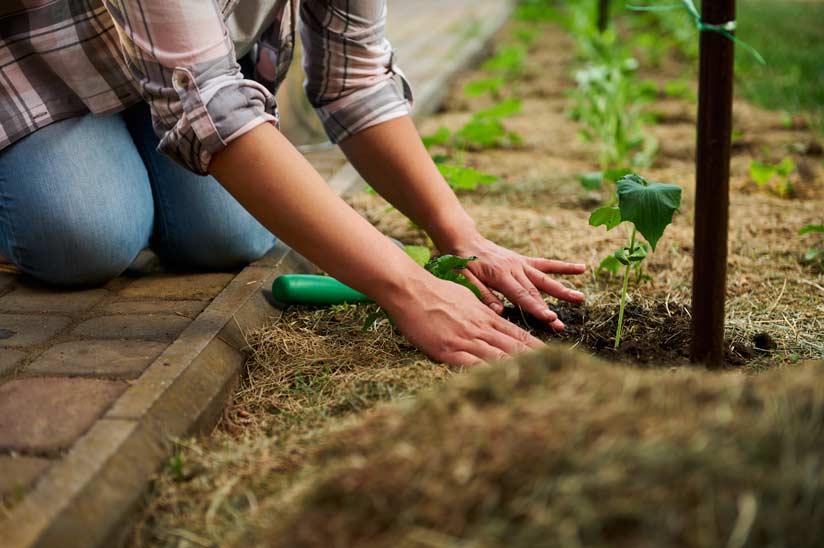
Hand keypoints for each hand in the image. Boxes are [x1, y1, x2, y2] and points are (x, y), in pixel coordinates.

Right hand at [380, 274, 543, 366]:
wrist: (412, 291)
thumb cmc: (435, 291)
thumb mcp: (465, 296)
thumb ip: (481, 307)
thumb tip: (493, 312)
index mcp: (485, 316)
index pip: (517, 334)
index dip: (535, 347)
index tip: (551, 356)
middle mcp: (481, 329)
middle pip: (514, 347)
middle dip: (534, 361)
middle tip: (554, 373)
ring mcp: (466, 340)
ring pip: (498, 357)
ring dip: (517, 370)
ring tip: (536, 382)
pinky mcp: (449, 351)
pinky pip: (473, 366)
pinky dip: (488, 375)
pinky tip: (499, 384)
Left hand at [445, 234, 585, 331]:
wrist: (464, 240)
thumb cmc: (462, 263)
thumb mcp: (465, 280)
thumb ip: (482, 295)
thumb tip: (499, 311)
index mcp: (500, 275)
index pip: (521, 296)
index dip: (536, 309)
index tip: (550, 319)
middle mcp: (514, 268)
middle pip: (535, 292)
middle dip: (549, 309)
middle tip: (561, 325)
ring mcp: (520, 264)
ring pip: (544, 279)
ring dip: (562, 290)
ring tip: (580, 298)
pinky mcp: (523, 260)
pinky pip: (545, 264)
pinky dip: (563, 267)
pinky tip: (582, 269)